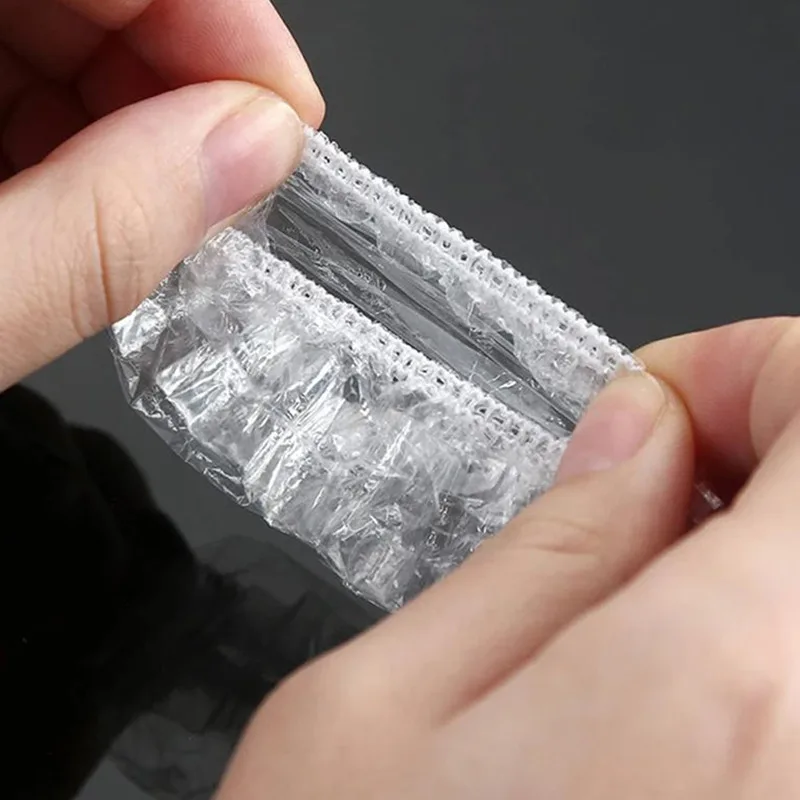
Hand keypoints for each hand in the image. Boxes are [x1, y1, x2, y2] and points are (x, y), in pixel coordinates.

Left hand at [0, 0, 321, 390]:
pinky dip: (79, 147)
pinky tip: (95, 214)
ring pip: (60, 34)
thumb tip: (259, 152)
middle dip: (184, 80)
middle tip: (239, 176)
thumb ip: (102, 233)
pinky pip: (18, 83)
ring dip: (136, 126)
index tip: (287, 113)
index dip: (218, 13)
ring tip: (162, 216)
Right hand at [217, 317, 799, 798]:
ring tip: (641, 585)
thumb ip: (540, 548)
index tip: (667, 401)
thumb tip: (637, 431)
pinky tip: (673, 677)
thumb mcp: (379, 708)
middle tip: (649, 477)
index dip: (760, 367)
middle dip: (765, 450)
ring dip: (763, 549)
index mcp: (715, 682)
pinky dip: (771, 642)